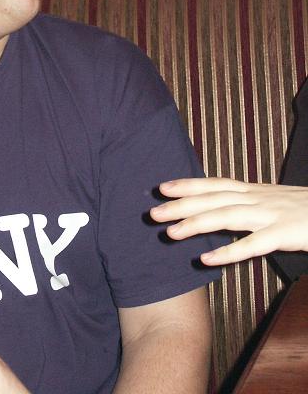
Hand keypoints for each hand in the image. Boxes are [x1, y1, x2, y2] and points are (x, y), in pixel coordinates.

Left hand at [150, 177, 307, 264]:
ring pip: (226, 217)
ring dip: (196, 224)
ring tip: (170, 233)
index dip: (188, 185)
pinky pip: (252, 245)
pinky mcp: (285, 235)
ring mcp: (271, 216)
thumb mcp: (274, 202)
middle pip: (213, 200)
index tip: (162, 187)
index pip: (215, 185)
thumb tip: (221, 208)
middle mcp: (258, 200)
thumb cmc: (306, 209)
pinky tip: (207, 259)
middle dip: (181, 205)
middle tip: (152, 213)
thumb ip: (248, 205)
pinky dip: (228, 252)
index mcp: (255, 192)